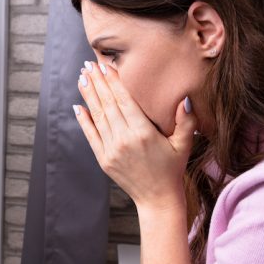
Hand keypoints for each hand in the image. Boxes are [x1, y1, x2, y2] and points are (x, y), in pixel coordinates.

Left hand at [73, 61, 197, 211]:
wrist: (157, 198)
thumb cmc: (172, 168)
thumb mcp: (184, 144)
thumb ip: (186, 120)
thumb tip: (183, 98)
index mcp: (143, 133)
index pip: (124, 100)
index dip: (113, 81)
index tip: (105, 65)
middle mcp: (125, 140)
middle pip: (108, 104)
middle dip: (97, 82)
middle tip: (88, 64)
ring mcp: (111, 150)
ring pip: (97, 117)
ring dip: (88, 96)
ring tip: (82, 78)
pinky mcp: (103, 160)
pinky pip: (91, 135)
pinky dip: (83, 120)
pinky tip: (78, 106)